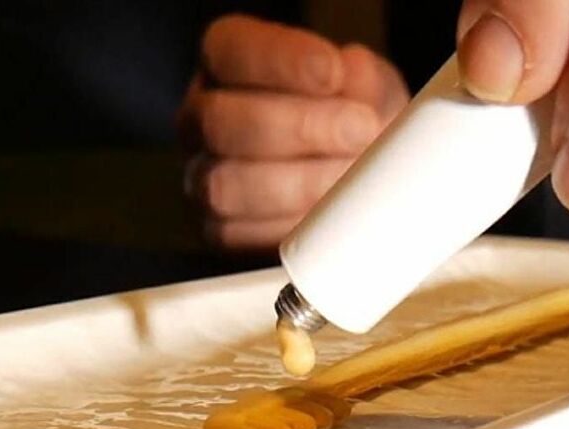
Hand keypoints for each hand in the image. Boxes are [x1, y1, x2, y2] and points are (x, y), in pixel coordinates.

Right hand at [178, 15, 408, 251]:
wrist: (359, 174)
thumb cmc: (356, 117)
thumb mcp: (367, 85)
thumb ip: (360, 78)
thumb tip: (351, 76)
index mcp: (227, 60)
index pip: (234, 51)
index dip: (282, 62)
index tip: (334, 73)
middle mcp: (201, 116)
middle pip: (221, 122)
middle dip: (299, 127)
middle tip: (359, 130)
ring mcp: (201, 176)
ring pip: (225, 185)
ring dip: (298, 184)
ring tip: (351, 178)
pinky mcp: (218, 231)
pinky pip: (237, 236)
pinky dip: (290, 228)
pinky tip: (330, 215)